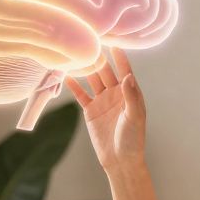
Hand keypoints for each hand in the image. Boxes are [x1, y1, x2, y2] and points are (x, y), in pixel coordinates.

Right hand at [64, 48, 146, 173]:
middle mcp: (116, 93)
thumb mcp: (134, 116)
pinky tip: (65, 75)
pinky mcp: (91, 110)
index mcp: (129, 92)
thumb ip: (130, 96)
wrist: (120, 160)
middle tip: (88, 41)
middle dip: (98, 57)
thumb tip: (127, 76)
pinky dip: (74, 85)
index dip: (119, 55)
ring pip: (92, 79)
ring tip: (75, 54)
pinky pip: (81, 94)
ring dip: (85, 68)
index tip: (113, 39)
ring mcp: (102, 100)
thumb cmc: (132, 139)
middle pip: (105, 71)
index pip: (124, 69)